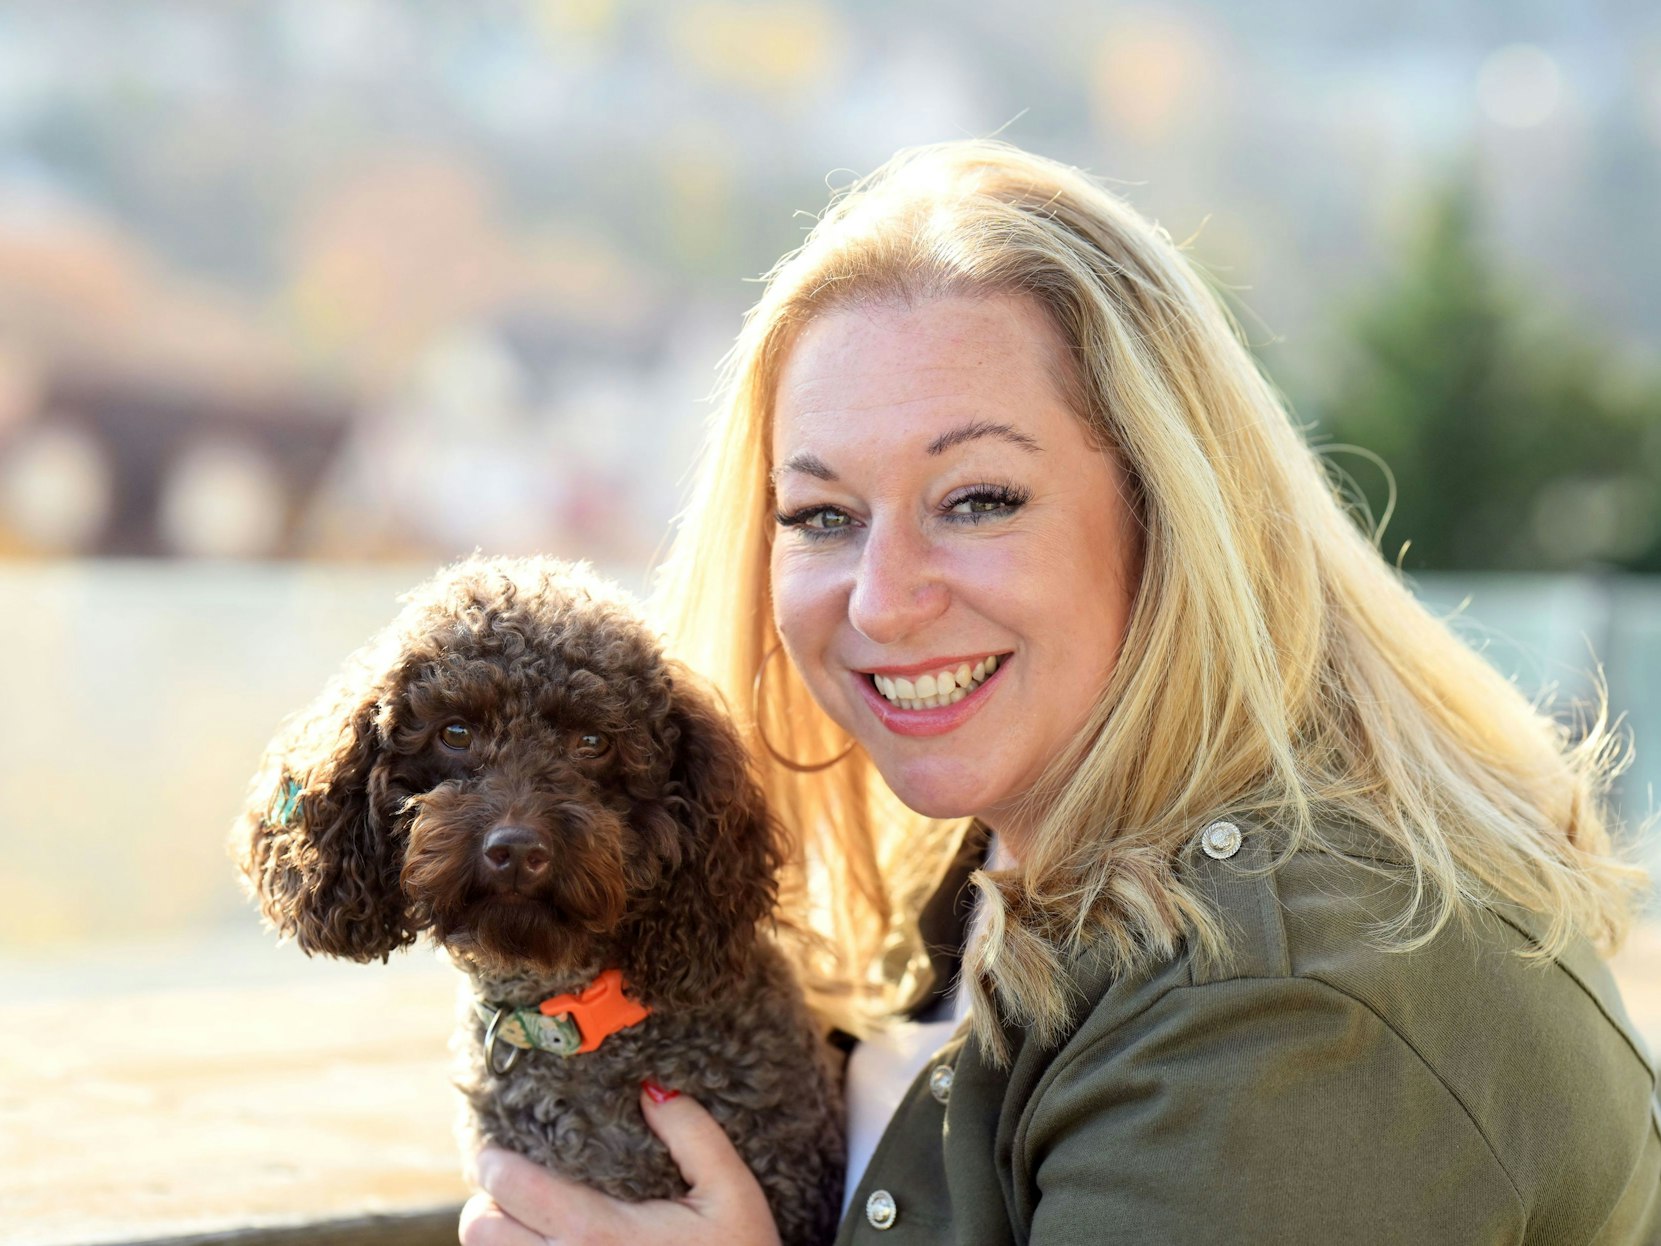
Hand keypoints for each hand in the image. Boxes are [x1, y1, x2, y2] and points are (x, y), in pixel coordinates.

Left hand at [458, 1084, 780, 1245]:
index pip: (513, 1190)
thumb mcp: (731, 1192)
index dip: (493, 1164)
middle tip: (510, 1188)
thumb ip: (693, 1133)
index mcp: (601, 1233)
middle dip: (488, 1203)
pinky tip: (549, 1245)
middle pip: (481, 1232)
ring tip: (524, 1219)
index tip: (495, 1150)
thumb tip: (649, 1088)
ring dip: (500, 1238)